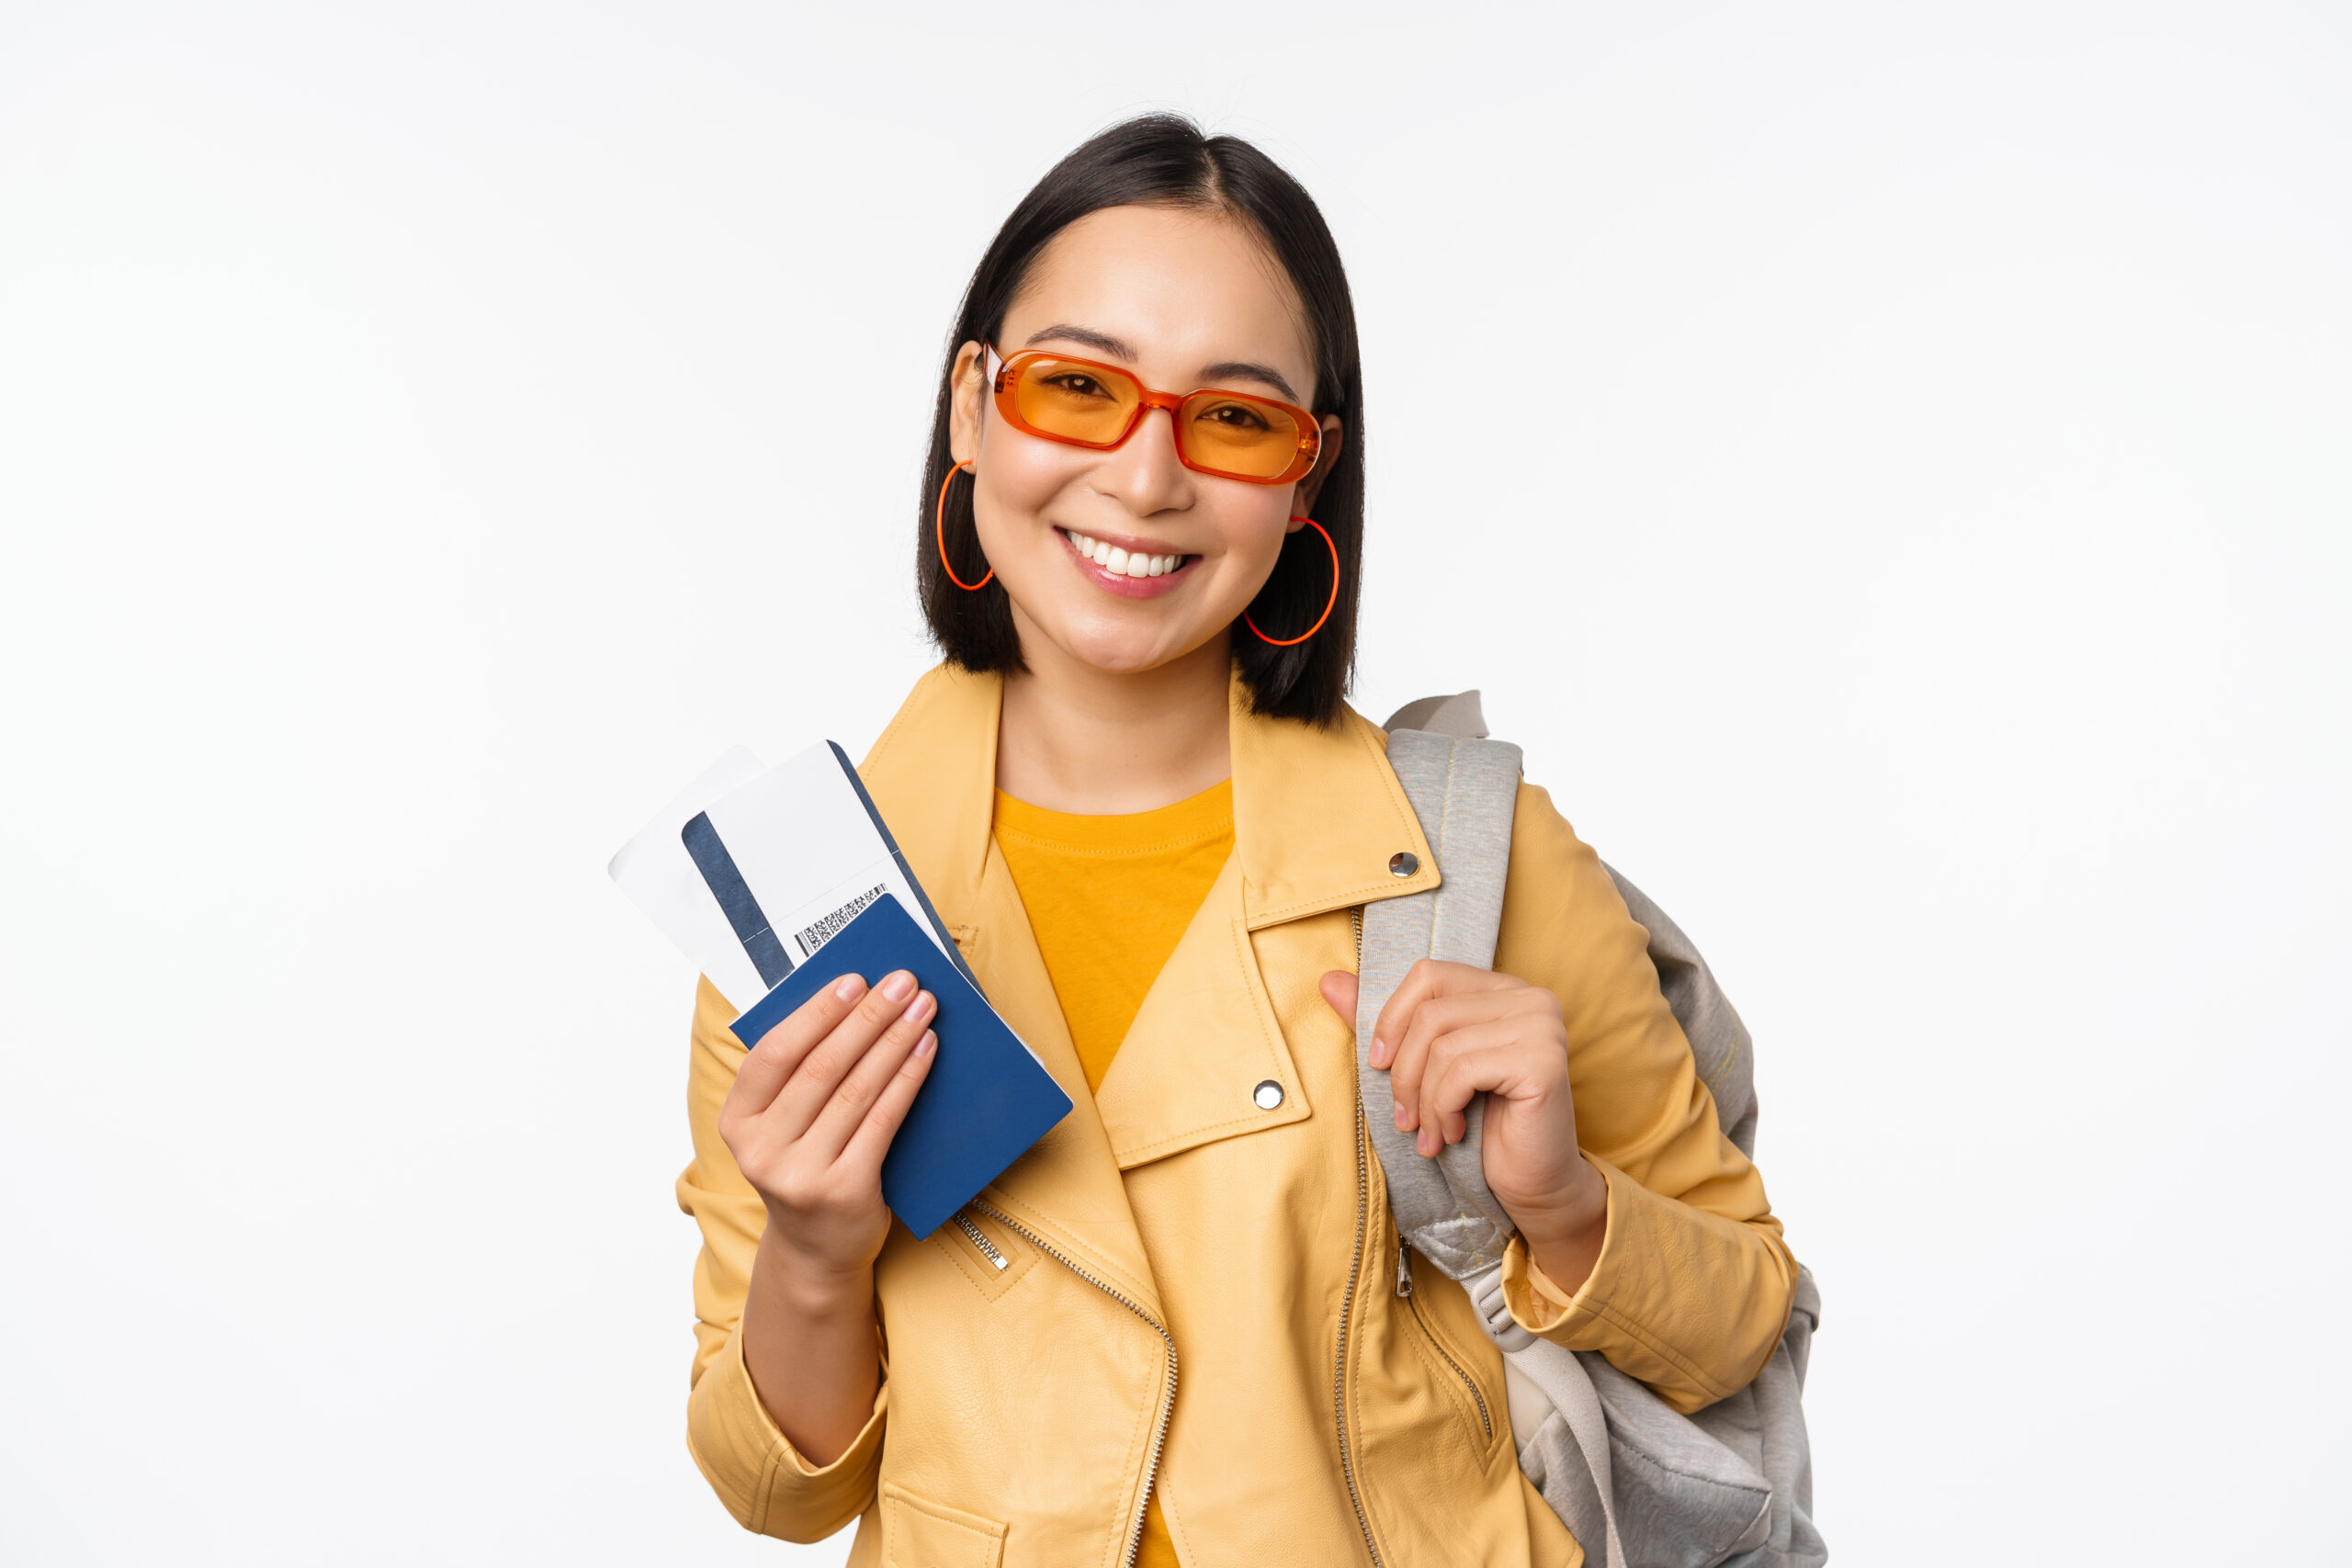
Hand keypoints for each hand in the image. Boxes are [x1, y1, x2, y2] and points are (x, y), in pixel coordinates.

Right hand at [719, 969, 939, 1286]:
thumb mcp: (780, 1127)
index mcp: (737, 1123)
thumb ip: (798, 1075)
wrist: (816, 1251)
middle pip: (821, 1067)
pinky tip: (925, 1051)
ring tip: (922, 1009)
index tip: (853, 981)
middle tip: (902, 983)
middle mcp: (761, 1150)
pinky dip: (907, 1079)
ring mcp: (801, 1174)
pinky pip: (883, 1121)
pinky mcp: (844, 1190)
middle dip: (867, 1017)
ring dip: (894, 1041)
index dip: (815, 1013)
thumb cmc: (804, 1168)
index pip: (774, 1054)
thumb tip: (852, 1003)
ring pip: (856, 1090)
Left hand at [1321, 961, 1608, 1288]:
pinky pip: (1463, 1072)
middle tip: (1403, 1117)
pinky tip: (1452, 1135)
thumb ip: (1386, 1023)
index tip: (1378, 1064)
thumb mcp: (1425, 1069)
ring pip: (1443, 1046)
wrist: (1532, 1183)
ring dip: (1423, 1100)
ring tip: (1429, 1132)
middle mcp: (1529, 997)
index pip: (1429, 975)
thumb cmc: (1480, 1125)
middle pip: (1431, 1013)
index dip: (1393, 1018)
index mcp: (1502, 989)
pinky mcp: (1543, 1061)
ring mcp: (1541, 1026)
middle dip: (1404, 1072)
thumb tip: (1328, 980)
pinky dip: (1443, 1109)